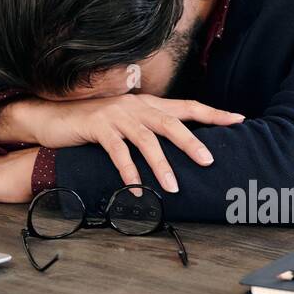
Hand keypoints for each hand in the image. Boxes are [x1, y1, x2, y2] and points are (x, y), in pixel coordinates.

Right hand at [0, 95, 242, 192]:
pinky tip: (137, 188)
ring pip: (146, 139)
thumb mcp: (126, 123)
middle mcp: (135, 106)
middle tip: (209, 161)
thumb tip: (178, 148)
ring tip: (173, 187)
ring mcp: (116, 115)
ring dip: (161, 164)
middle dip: (191, 142)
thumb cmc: (94, 124)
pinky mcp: (97, 127)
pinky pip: (117, 151)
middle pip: (170, 122)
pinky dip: (129, 171)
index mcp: (147, 104)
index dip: (212, 113)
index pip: (187, 106)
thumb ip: (149, 129)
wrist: (54, 117)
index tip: (239, 120)